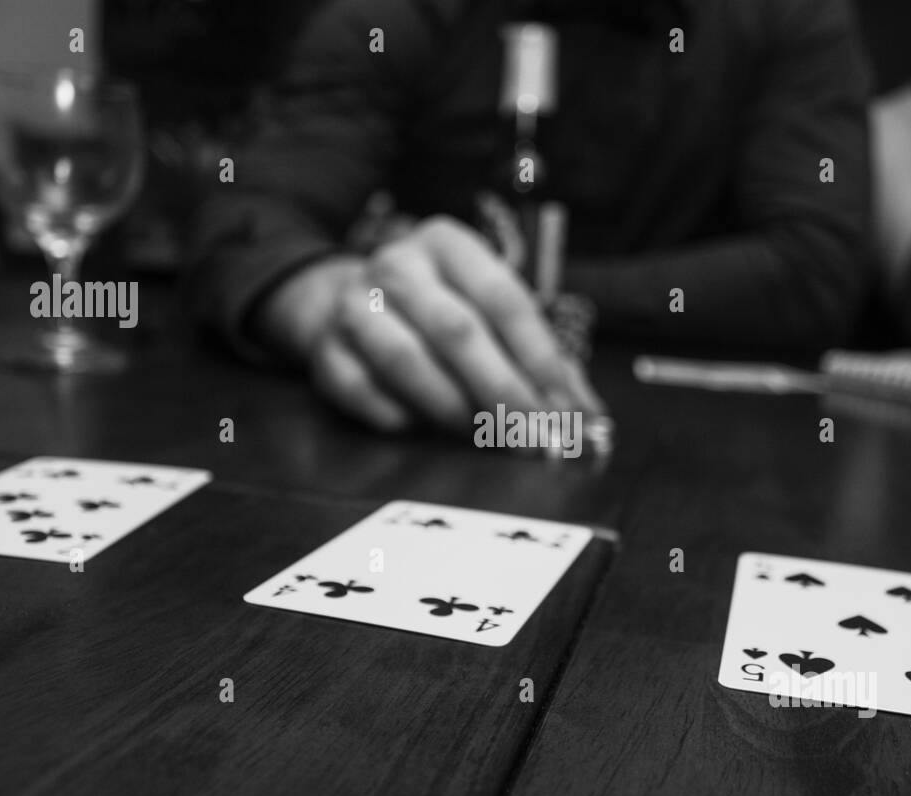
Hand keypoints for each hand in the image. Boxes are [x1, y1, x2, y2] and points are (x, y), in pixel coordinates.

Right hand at [255, 215, 605, 432]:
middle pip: (458, 331)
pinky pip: (362, 391)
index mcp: (448, 244)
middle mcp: (398, 266)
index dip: (541, 359)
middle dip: (504, 391)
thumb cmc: (436, 310)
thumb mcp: (485, 310)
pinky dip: (397, 415)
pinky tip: (422, 428)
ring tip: (484, 435)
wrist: (338, 299)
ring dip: (453, 406)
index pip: (505, 299)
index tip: (568, 407)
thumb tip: (585, 415)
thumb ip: (538, 358)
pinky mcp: (325, 351)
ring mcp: (354, 306)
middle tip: (533, 437)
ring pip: (406, 360)